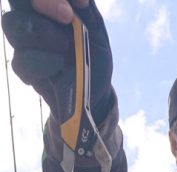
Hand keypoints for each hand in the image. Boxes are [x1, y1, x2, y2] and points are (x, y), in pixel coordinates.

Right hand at [2, 0, 112, 123]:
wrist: (96, 90)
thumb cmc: (94, 54)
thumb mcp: (96, 28)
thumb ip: (85, 10)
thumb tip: (79, 1)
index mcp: (47, 5)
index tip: (75, 6)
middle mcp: (31, 20)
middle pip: (16, 1)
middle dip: (43, 3)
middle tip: (67, 18)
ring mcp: (25, 44)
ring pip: (13, 26)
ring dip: (42, 33)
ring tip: (66, 45)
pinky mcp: (25, 69)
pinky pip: (20, 61)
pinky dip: (42, 62)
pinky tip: (59, 66)